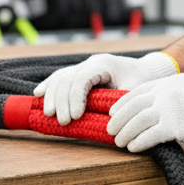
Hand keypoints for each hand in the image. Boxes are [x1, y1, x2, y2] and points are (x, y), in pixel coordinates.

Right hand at [35, 52, 177, 123]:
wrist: (146, 71)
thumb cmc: (142, 82)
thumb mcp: (135, 91)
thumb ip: (119, 102)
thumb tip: (107, 121)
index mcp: (104, 64)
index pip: (82, 79)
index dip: (75, 97)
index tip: (76, 117)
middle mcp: (91, 63)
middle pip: (67, 78)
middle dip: (62, 101)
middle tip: (63, 122)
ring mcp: (84, 66)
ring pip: (60, 77)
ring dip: (52, 96)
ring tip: (50, 115)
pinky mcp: (79, 72)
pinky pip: (60, 77)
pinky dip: (49, 86)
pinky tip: (38, 94)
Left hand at [107, 73, 183, 152]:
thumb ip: (176, 93)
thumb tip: (166, 103)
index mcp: (168, 83)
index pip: (136, 93)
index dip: (122, 104)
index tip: (113, 113)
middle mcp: (165, 93)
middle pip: (132, 107)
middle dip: (118, 120)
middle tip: (110, 131)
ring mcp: (169, 109)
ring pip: (136, 123)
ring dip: (125, 134)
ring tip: (119, 142)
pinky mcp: (175, 126)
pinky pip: (149, 136)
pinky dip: (138, 143)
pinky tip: (133, 148)